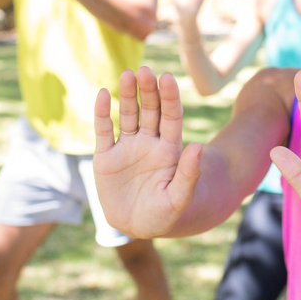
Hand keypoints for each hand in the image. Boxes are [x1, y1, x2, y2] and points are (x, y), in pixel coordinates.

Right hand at [93, 67, 203, 238]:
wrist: (136, 228)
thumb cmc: (164, 215)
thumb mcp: (179, 198)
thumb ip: (189, 174)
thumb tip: (199, 146)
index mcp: (169, 149)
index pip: (171, 116)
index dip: (170, 97)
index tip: (167, 77)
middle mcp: (149, 142)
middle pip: (150, 110)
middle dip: (149, 90)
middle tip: (145, 71)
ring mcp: (127, 147)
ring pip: (128, 115)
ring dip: (128, 95)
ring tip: (127, 74)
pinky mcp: (106, 157)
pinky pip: (104, 130)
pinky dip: (102, 113)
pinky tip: (102, 94)